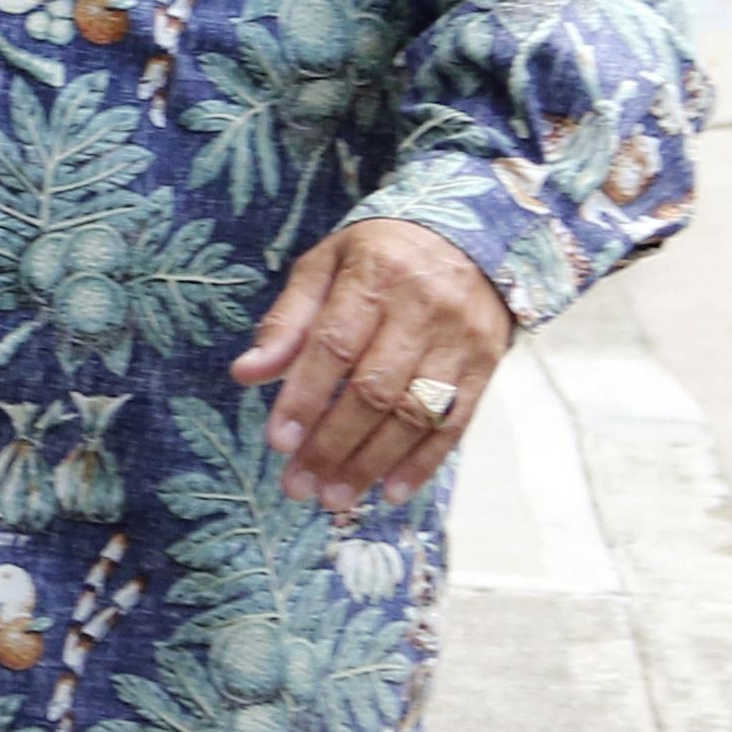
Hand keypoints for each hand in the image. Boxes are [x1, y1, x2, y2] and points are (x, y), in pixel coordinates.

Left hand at [230, 218, 512, 511]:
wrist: (472, 234)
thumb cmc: (381, 253)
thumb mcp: (326, 265)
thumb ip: (288, 320)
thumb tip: (245, 373)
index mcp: (374, 276)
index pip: (334, 345)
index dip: (305, 396)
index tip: (278, 442)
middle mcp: (421, 309)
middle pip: (374, 390)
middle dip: (333, 445)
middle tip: (300, 487)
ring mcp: (459, 339)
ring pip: (414, 414)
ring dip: (372, 463)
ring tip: (336, 498)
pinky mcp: (486, 364)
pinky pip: (455, 423)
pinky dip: (423, 463)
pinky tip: (390, 491)